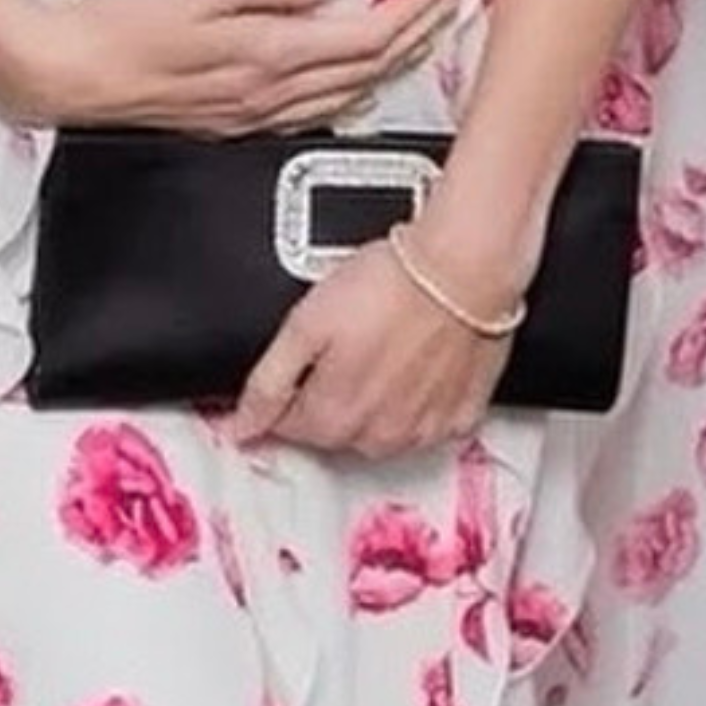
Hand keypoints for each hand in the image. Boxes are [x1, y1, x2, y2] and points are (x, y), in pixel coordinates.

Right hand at [8, 0, 454, 136]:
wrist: (71, 74)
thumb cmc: (124, 20)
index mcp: (270, 54)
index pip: (366, 37)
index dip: (412, 10)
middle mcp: (273, 94)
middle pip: (367, 70)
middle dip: (415, 35)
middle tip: (447, 0)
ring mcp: (256, 115)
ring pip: (346, 96)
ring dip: (389, 66)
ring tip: (417, 35)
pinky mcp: (236, 123)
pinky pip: (314, 112)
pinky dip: (349, 90)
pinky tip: (354, 79)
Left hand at [229, 230, 515, 458]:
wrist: (464, 268)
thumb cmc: (390, 285)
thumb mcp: (305, 324)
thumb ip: (268, 383)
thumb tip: (242, 427)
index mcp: (332, 417)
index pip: (287, 426)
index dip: (283, 395)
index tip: (296, 366)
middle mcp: (378, 436)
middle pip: (332, 430)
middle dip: (326, 395)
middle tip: (343, 344)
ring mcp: (422, 429)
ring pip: (379, 431)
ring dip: (371, 402)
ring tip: (381, 349)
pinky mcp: (460, 415)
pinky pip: (427, 423)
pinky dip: (418, 402)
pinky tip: (417, 366)